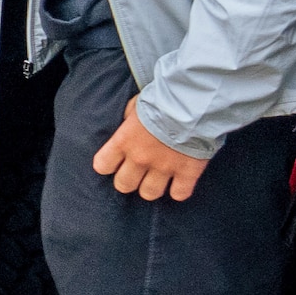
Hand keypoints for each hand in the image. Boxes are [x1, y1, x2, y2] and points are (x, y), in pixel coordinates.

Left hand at [92, 101, 209, 203]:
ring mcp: (164, 168)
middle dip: (129, 180)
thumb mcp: (135, 105)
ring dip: (151, 187)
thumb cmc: (162, 100)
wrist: (193, 102)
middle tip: (137, 172)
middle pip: (124, 185)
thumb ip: (127, 120)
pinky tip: (179, 182)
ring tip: (157, 178)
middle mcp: (140, 159)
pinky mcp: (187, 172)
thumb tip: (126, 127)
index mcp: (123, 142)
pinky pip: (179, 194)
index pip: (102, 166)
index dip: (109, 164)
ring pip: (149, 193)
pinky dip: (179, 190)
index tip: (116, 161)